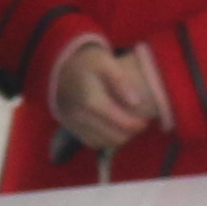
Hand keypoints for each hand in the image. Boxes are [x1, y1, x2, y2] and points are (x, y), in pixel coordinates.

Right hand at [51, 39, 166, 155]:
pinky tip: (112, 128)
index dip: (137, 125)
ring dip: (119, 137)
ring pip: (104, 142)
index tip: (145, 120)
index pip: (122, 124)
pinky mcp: (71, 129)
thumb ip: (121, 80)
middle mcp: (80, 116)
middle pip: (115, 137)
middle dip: (130, 133)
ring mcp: (74, 124)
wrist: (61, 70)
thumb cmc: (87, 64)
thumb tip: (136, 102)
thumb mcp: (105, 62)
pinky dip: (105, 139)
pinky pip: (92, 142)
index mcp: (91, 100)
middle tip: (138, 123)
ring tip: (127, 126)